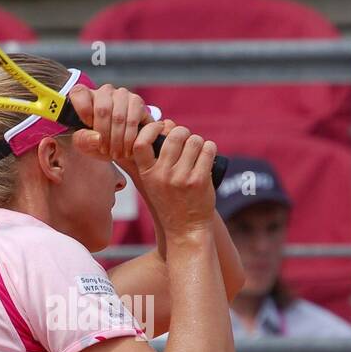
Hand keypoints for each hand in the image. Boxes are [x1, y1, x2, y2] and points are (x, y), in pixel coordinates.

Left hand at [67, 84, 153, 161]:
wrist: (123, 148)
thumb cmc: (100, 143)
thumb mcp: (85, 145)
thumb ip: (83, 140)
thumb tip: (97, 137)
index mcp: (86, 96)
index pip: (78, 92)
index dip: (83, 111)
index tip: (88, 127)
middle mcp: (105, 92)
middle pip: (102, 109)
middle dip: (104, 135)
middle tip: (105, 151)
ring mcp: (122, 94)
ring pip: (118, 116)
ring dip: (117, 140)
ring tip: (116, 153)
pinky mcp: (137, 102)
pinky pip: (132, 120)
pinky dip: (128, 139)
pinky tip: (127, 148)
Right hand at [128, 119, 217, 236]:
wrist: (185, 229)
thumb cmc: (170, 201)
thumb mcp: (154, 182)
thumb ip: (155, 156)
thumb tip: (166, 122)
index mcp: (147, 174)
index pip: (141, 142)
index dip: (151, 128)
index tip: (160, 127)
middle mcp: (162, 175)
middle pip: (175, 135)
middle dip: (183, 132)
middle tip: (186, 139)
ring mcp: (181, 178)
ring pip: (194, 140)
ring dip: (198, 141)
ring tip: (197, 150)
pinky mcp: (200, 180)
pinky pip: (208, 149)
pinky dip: (209, 148)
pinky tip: (207, 154)